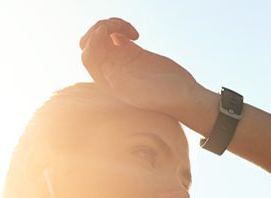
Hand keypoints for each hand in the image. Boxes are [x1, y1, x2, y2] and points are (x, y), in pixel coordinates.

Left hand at [79, 18, 200, 117]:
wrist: (181, 96)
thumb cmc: (164, 98)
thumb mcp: (142, 91)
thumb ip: (122, 80)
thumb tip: (105, 68)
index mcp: (107, 81)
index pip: (88, 56)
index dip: (94, 39)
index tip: (113, 32)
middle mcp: (110, 70)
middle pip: (90, 44)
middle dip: (100, 29)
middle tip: (120, 27)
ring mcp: (120, 60)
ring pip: (102, 37)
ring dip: (111, 25)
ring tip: (131, 31)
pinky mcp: (132, 53)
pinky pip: (115, 35)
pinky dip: (120, 28)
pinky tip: (136, 34)